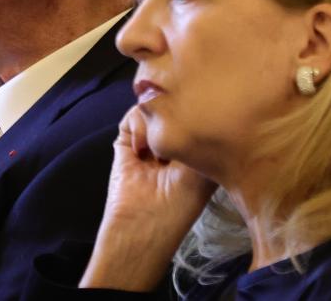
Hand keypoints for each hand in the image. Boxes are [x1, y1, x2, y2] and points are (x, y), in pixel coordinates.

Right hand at [79, 106, 216, 290]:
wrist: (144, 224)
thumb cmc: (180, 203)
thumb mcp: (203, 169)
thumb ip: (202, 136)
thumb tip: (196, 106)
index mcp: (196, 153)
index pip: (199, 119)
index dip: (201, 112)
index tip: (200, 118)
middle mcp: (173, 145)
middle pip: (176, 109)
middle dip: (176, 115)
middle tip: (177, 135)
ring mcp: (149, 143)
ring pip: (154, 108)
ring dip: (156, 123)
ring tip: (157, 151)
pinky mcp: (126, 144)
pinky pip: (132, 117)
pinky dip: (137, 125)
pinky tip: (142, 149)